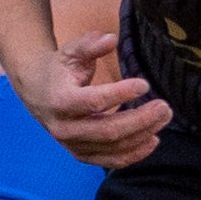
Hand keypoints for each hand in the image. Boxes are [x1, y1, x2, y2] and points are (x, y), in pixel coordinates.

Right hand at [16, 32, 169, 167]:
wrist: (36, 92)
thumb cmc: (58, 69)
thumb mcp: (71, 52)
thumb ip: (91, 44)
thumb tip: (112, 38)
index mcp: (61, 101)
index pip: (95, 101)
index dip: (121, 94)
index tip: (144, 84)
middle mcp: (65, 128)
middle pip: (108, 130)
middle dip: (140, 119)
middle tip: (164, 106)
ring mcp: (73, 145)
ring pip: (113, 148)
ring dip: (143, 135)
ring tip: (163, 118)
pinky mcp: (81, 155)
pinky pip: (111, 161)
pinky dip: (135, 154)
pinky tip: (153, 139)